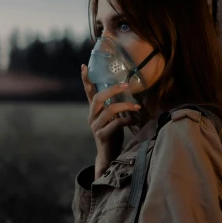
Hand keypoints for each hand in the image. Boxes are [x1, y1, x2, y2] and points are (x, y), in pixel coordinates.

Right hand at [81, 64, 141, 178]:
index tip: (84, 66)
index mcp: (94, 111)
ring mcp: (96, 126)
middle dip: (113, 90)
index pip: (89, 92)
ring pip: (109, 110)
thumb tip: (127, 92)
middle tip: (126, 85)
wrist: (109, 156)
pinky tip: (134, 120)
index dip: (86, 79)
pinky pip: (115, 124)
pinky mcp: (102, 135)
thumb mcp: (113, 118)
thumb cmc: (113, 134)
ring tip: (137, 106)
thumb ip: (114, 106)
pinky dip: (127, 120)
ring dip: (125, 106)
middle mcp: (92, 117)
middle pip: (98, 98)